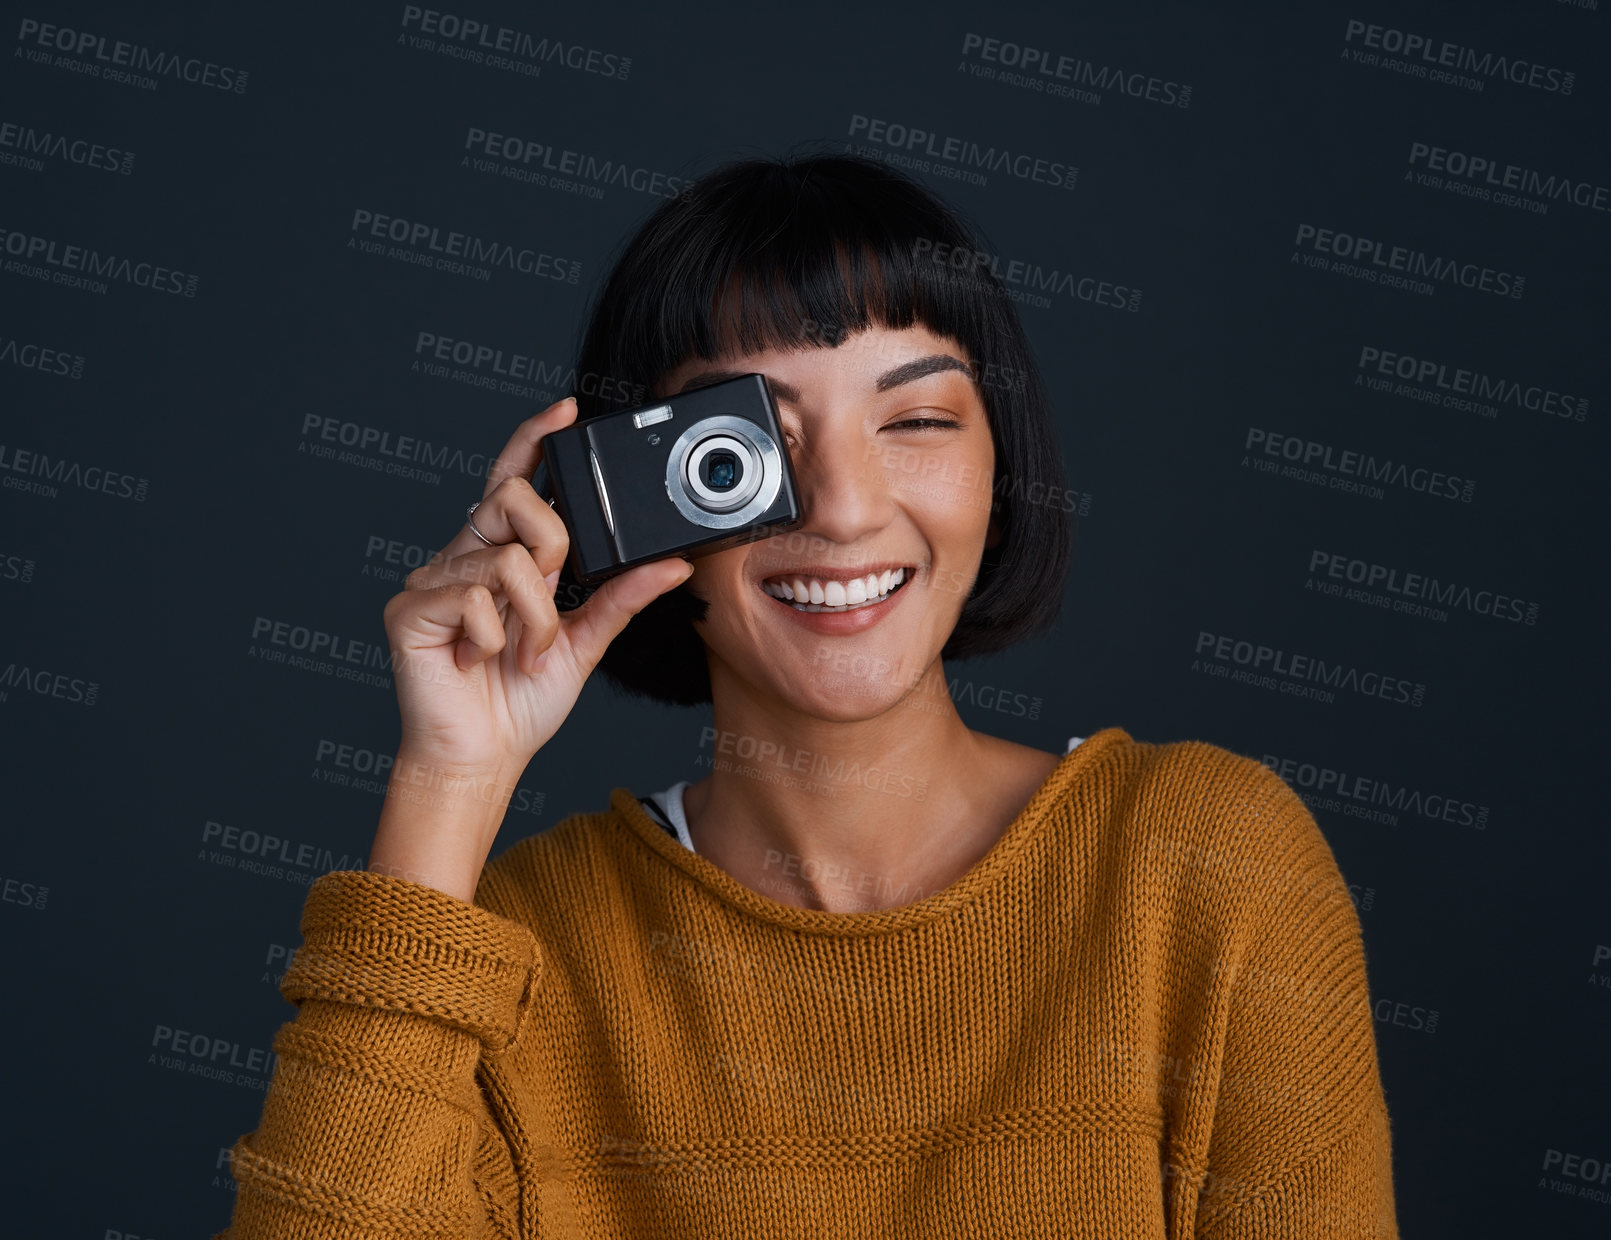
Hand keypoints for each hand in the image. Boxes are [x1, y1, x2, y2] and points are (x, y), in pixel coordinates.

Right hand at [370, 397, 693, 897]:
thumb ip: (621, 597)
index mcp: (502, 556)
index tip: (567, 409)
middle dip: (552, 548)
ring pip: (505, 559)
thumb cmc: (522, 700)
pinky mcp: (409, 609)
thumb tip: (671, 564)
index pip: (514, 481)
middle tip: (552, 597)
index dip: (534, 441)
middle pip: (513, 500)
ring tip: (523, 652)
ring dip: (534, 617)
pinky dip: (497, 635)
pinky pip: (471, 596)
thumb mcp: (585, 642)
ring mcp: (431, 579)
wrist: (483, 757)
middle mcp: (464, 556)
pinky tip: (483, 659)